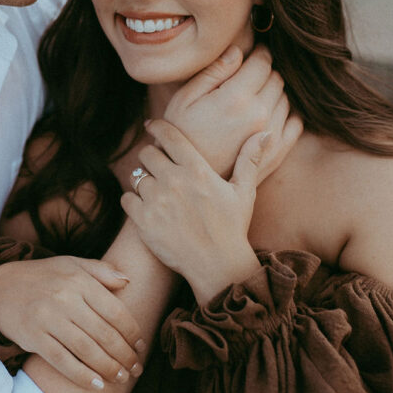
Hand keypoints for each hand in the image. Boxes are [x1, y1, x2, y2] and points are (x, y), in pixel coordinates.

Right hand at [0, 255, 145, 389]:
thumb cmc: (42, 277)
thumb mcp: (71, 265)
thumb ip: (101, 271)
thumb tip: (129, 281)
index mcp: (79, 281)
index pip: (115, 311)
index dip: (132, 333)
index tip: (141, 347)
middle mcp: (65, 299)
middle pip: (104, 334)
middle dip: (125, 355)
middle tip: (136, 369)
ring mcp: (48, 319)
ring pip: (87, 350)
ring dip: (108, 368)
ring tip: (121, 378)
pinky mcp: (33, 338)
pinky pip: (63, 362)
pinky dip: (82, 376)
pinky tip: (96, 385)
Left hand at [122, 119, 265, 302]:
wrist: (217, 266)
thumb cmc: (233, 227)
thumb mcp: (244, 192)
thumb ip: (249, 159)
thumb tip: (266, 132)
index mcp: (197, 170)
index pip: (169, 136)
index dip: (157, 127)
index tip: (152, 127)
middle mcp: (174, 182)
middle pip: (147, 154)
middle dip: (151, 157)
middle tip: (157, 166)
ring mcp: (157, 202)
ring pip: (136, 177)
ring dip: (143, 181)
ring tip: (155, 191)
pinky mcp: (143, 221)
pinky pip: (126, 199)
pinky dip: (132, 201)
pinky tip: (145, 207)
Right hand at [164, 45, 287, 179]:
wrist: (186, 181)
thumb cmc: (180, 136)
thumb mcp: (184, 99)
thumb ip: (213, 72)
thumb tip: (238, 51)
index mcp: (236, 98)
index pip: (263, 62)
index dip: (259, 54)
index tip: (253, 54)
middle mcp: (259, 115)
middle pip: (277, 79)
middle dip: (266, 73)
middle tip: (249, 78)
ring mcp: (271, 135)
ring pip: (286, 99)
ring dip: (274, 93)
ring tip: (253, 99)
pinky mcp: (277, 154)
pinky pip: (295, 123)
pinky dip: (286, 114)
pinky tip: (268, 116)